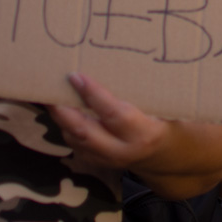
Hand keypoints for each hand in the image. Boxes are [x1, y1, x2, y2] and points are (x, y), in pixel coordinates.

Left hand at [48, 72, 171, 168]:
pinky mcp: (99, 163)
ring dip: (60, 118)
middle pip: (85, 131)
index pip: (113, 114)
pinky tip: (61, 109)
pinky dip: (66, 126)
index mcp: (145, 133)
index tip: (76, 75)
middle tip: (49, 87)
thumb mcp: (169, 108)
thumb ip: (151, 93)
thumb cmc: (171, 122)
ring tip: (49, 94)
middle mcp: (124, 151)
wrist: (171, 158)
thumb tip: (127, 58)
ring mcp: (109, 161)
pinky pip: (76, 144)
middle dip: (63, 110)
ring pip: (75, 139)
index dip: (93, 95)